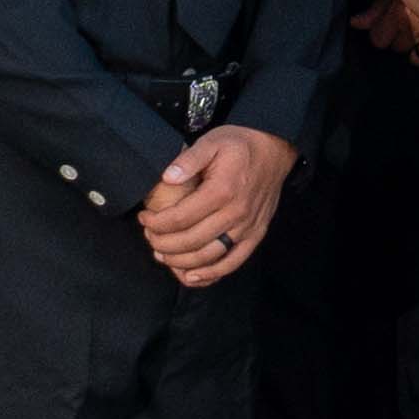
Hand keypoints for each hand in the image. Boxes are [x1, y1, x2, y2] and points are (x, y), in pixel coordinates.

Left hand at [138, 122, 296, 286]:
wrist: (274, 149)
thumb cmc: (240, 145)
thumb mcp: (211, 142)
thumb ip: (188, 160)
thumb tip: (167, 178)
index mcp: (222, 191)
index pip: (180, 218)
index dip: (156, 223)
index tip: (144, 218)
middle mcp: (236, 213)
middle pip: (191, 241)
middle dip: (163, 243)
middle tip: (149, 236)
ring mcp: (247, 227)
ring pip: (209, 257)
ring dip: (181, 262)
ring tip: (163, 255)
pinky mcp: (256, 235)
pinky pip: (233, 262)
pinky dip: (211, 274)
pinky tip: (192, 276)